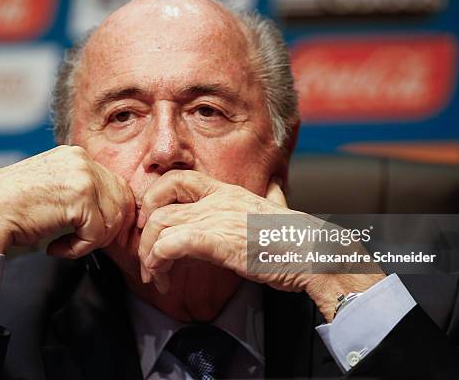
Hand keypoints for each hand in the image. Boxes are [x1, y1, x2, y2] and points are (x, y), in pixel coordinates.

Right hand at [0, 145, 135, 256]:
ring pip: (113, 219)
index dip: (110, 216)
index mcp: (75, 156)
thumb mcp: (51, 189)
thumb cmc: (12, 209)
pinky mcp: (81, 196)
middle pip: (122, 201)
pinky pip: (97, 234)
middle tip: (79, 243)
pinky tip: (55, 247)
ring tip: (64, 245)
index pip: (117, 187)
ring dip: (91, 241)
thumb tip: (115, 208)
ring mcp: (83, 175)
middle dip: (105, 229)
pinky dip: (79, 249)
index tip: (92, 234)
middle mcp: (81, 159)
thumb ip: (78, 191)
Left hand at [137, 170, 383, 320]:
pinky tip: (164, 279)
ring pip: (159, 227)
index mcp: (226, 192)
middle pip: (159, 208)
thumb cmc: (295, 238)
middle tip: (149, 260)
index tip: (153, 223)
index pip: (177, 179)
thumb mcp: (276, 211)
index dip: (155, 197)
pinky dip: (159, 262)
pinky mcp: (216, 241)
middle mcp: (216, 200)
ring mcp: (215, 219)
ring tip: (156, 276)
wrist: (313, 252)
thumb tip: (275, 188)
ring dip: (149, 255)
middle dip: (146, 237)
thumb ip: (269, 198)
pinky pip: (171, 245)